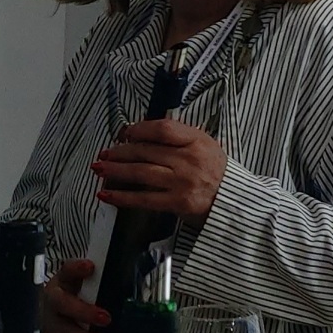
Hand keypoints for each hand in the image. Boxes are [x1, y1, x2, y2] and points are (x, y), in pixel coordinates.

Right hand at [41, 257, 113, 332]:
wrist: (53, 324)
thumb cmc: (78, 304)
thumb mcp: (87, 290)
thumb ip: (103, 286)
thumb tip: (137, 282)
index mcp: (63, 284)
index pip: (67, 271)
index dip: (76, 268)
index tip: (90, 267)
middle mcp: (53, 304)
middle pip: (63, 304)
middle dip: (84, 312)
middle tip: (106, 318)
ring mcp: (50, 327)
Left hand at [92, 119, 227, 219]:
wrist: (233, 201)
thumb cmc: (215, 171)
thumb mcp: (205, 145)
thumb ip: (178, 138)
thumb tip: (141, 133)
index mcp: (197, 141)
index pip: (162, 129)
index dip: (139, 129)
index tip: (125, 133)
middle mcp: (189, 160)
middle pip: (146, 151)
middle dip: (120, 151)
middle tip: (105, 153)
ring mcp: (182, 182)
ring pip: (141, 172)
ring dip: (116, 170)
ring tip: (99, 168)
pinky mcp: (177, 203)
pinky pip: (144, 199)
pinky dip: (122, 197)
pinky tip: (106, 195)